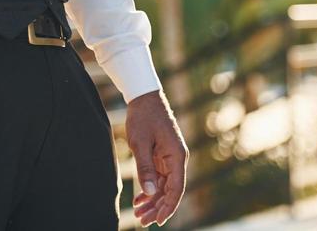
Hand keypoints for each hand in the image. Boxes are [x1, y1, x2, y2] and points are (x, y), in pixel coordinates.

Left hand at [124, 88, 187, 226]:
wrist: (143, 97)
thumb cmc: (143, 117)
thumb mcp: (141, 143)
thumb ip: (146, 168)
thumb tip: (151, 192)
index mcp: (177, 157)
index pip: (176, 189)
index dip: (168, 207)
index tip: (158, 221)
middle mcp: (177, 160)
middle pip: (170, 190)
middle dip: (157, 207)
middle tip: (142, 221)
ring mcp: (170, 158)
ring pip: (164, 186)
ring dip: (152, 200)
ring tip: (139, 213)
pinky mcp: (162, 156)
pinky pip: (158, 178)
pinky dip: (150, 189)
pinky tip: (139, 199)